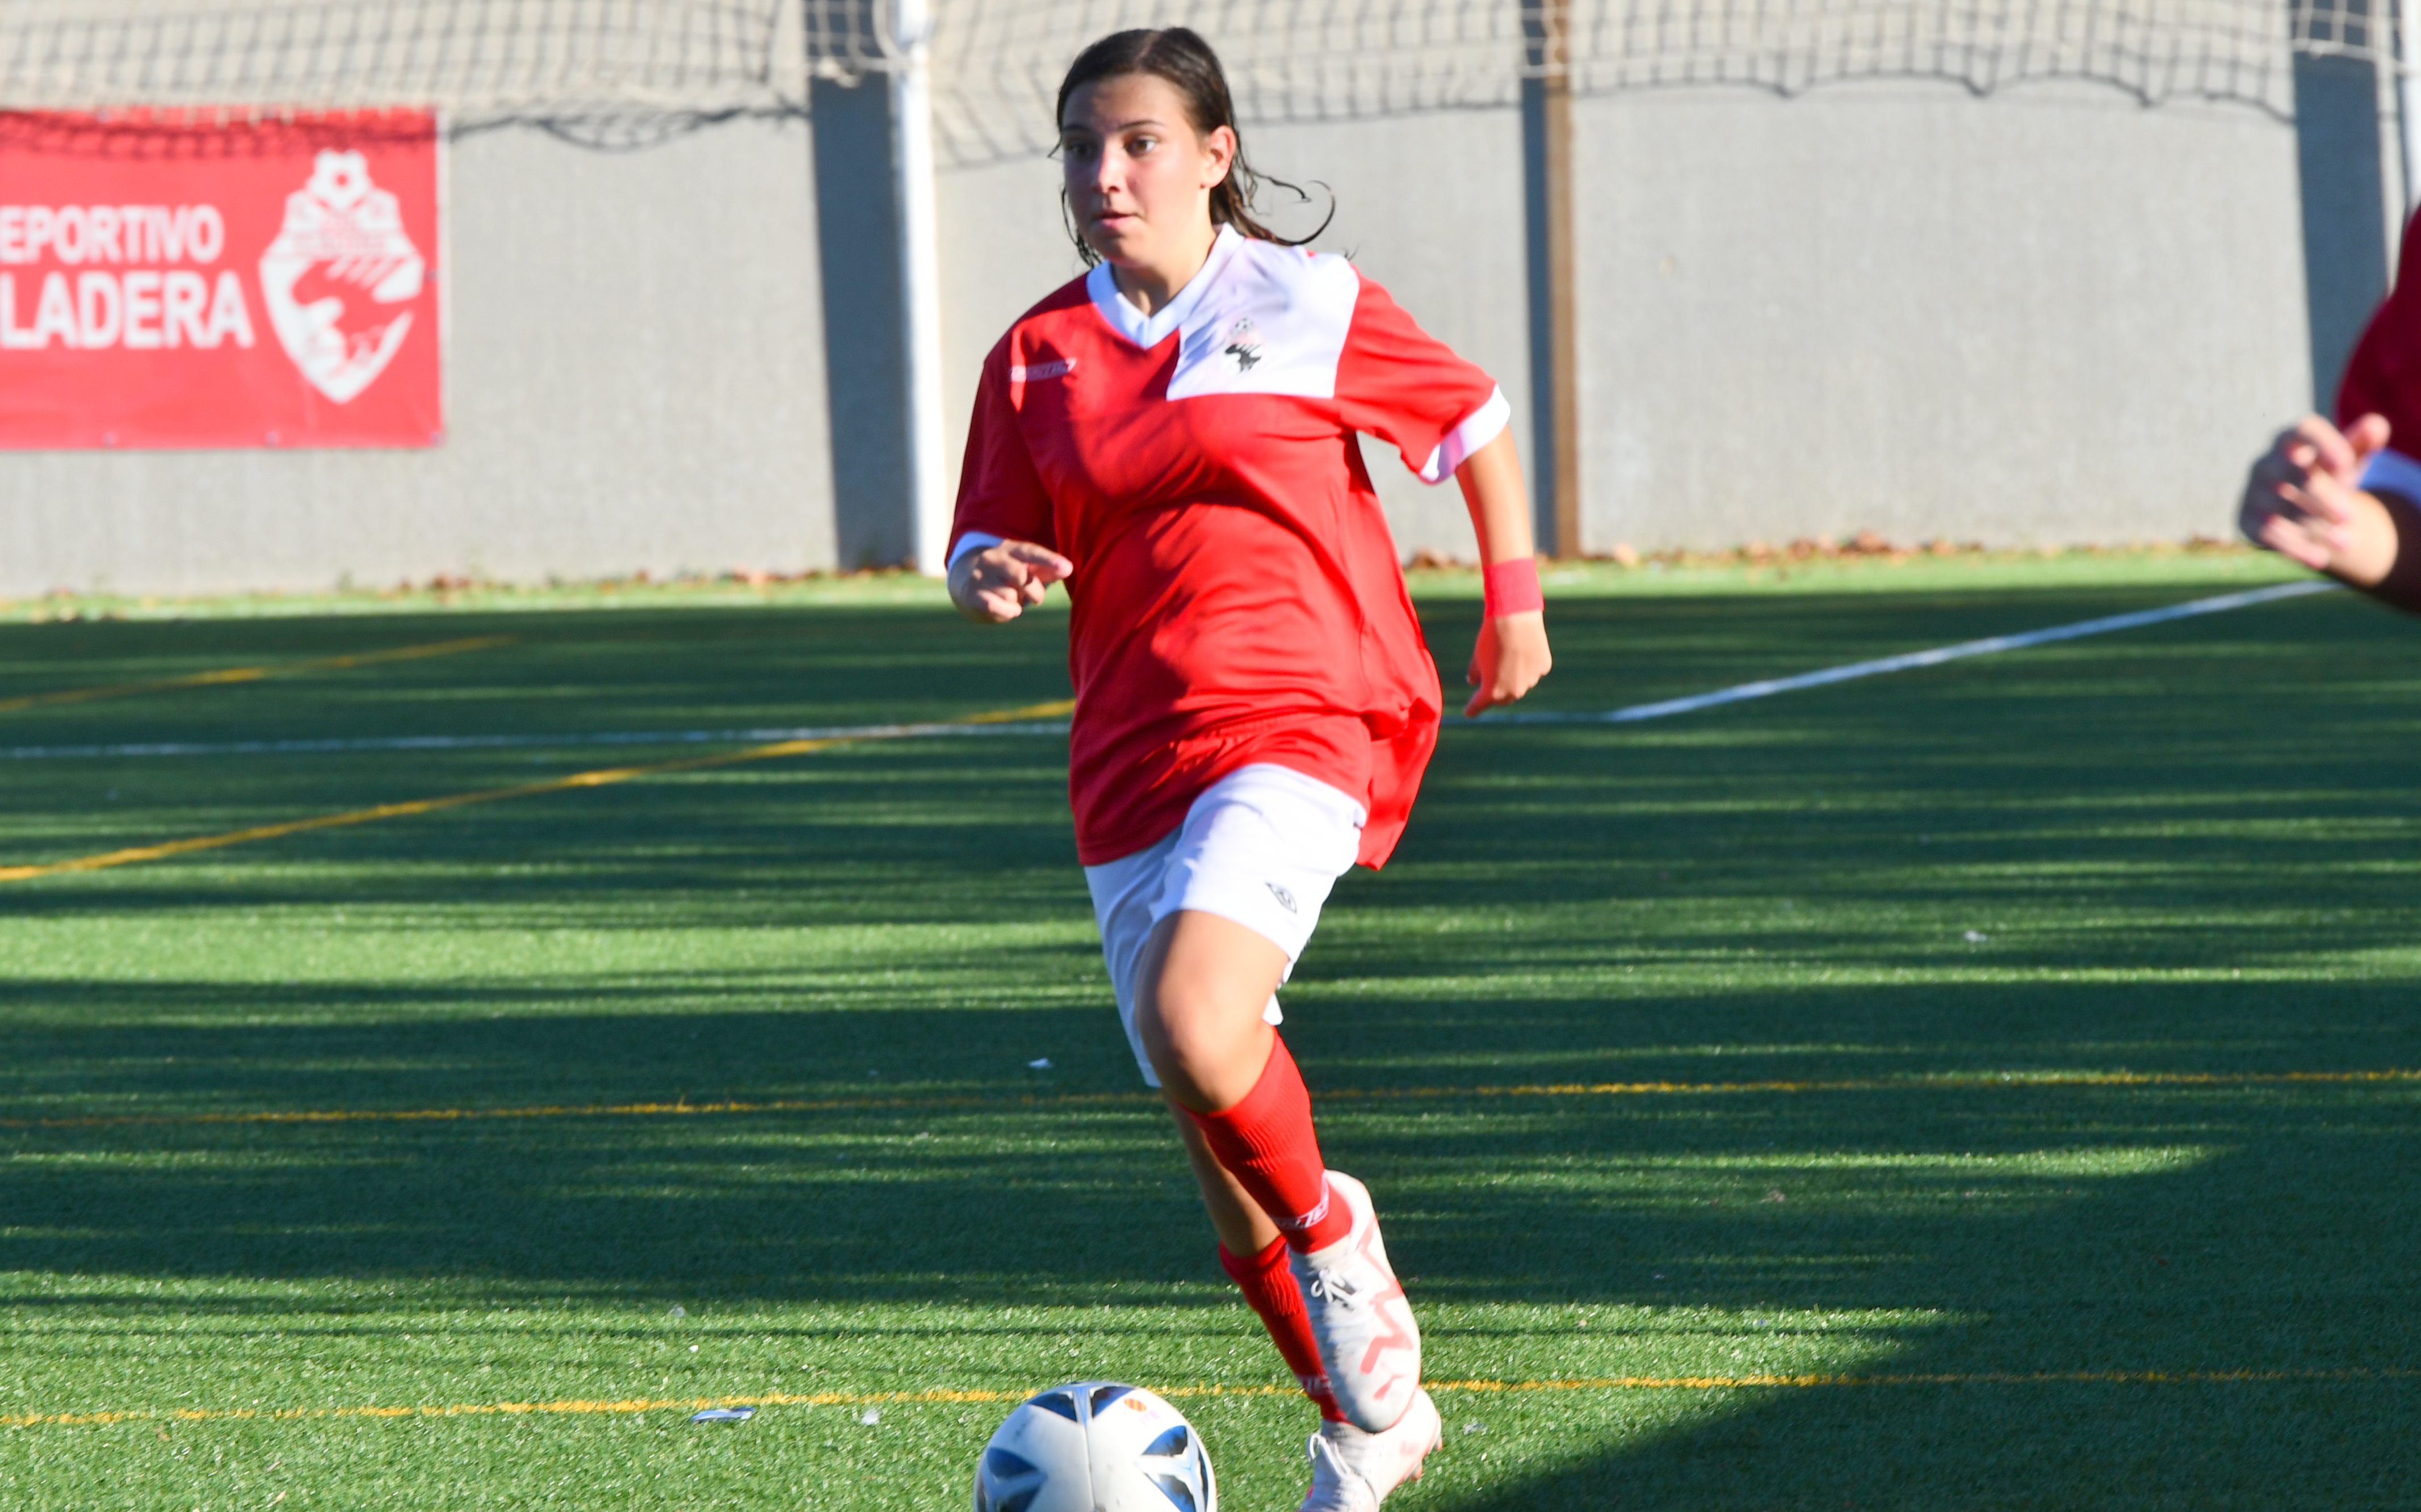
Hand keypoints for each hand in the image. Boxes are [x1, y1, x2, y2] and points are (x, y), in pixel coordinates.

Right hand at [949, 540, 1072, 622]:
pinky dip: (1007, 612)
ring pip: (1010, 595)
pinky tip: (1008, 609)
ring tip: (1011, 599)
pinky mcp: (971, 593)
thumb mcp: (1024, 567)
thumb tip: (1068, 569)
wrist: (964, 579)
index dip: (1050, 561)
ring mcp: (980, 575)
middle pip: (1022, 576)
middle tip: (1037, 599)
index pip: (1031, 552)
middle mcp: (993, 558)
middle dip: (1035, 592)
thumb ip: (1046, 570)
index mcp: (1010, 549)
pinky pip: (997, 607)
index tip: (1067, 568)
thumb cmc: (1004, 575)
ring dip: (1017, 603)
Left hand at [1465, 610, 1550, 715]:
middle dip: (1495, 693)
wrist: (1515, 617)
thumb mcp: (1477, 657)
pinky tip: (1522, 651)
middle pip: (1502, 698)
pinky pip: (1533, 671)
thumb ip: (1475, 673)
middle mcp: (1514, 691)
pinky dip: (1527, 667)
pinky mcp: (1543, 667)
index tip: (1468, 713)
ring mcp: (1531, 680)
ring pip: (1520, 684)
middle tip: (1489, 682)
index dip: (1473, 709)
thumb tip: (1473, 682)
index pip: (1479, 704)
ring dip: (1513, 679)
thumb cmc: (1491, 637)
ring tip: (1507, 658)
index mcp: (1493, 692)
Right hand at [2241, 413, 2389, 570]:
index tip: (2345, 463)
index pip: (2304, 431)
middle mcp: (2267, 463)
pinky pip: (2266, 533)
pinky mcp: (2246, 520)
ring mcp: (2253, 492)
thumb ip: (2363, 441)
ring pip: (2280, 508)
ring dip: (2314, 526)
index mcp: (2293, 440)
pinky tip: (2321, 559)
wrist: (2305, 511)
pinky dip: (2294, 547)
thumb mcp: (2348, 460)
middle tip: (2350, 517)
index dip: (2322, 443)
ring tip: (2346, 543)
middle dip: (2322, 496)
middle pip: (2291, 473)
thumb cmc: (2330, 477)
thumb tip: (2377, 427)